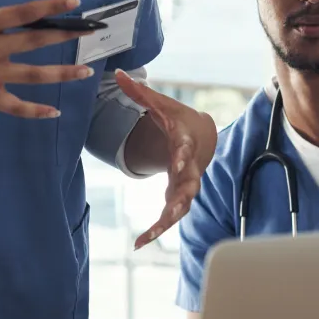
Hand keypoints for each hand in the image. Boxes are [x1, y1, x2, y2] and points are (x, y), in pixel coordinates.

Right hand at [0, 0, 95, 118]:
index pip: (25, 12)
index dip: (51, 7)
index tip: (74, 3)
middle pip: (37, 41)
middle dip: (67, 36)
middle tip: (92, 32)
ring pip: (35, 74)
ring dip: (62, 73)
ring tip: (85, 72)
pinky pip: (16, 106)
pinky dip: (36, 111)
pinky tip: (54, 112)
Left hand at [117, 70, 216, 249]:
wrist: (201, 136)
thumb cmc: (178, 119)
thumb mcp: (160, 104)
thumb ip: (139, 92)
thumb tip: (117, 74)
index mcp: (185, 143)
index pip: (186, 150)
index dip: (183, 157)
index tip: (178, 164)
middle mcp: (190, 168)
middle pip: (188, 186)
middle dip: (180, 199)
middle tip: (170, 213)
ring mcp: (186, 186)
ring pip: (179, 209)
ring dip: (164, 224)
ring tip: (146, 238)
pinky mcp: (178, 199)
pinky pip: (169, 218)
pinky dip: (156, 231)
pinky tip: (138, 244)